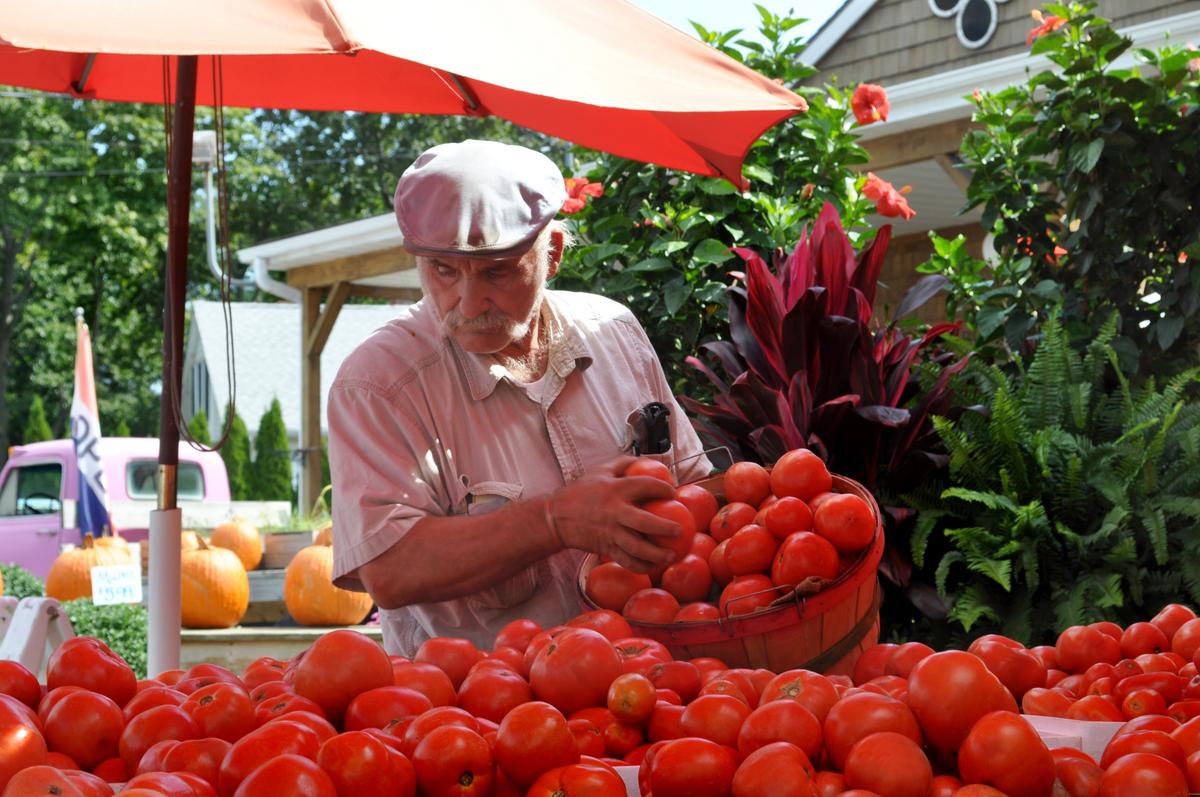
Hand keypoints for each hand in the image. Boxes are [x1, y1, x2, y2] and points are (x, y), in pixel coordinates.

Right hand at [546, 457, 682, 572]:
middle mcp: (614, 511)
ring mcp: (610, 532)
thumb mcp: (600, 470)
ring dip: (657, 554)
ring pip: (637, 547)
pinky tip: (654, 566)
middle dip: (666, 527)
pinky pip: (627, 560)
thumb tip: (650, 460)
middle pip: (645, 522)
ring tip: (673, 556)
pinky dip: (641, 566)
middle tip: (680, 530)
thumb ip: (625, 463)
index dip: (664, 488)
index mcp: (615, 489)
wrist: (556, 517)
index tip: (674, 493)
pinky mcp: (605, 548)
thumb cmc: (581, 491)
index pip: (646, 486)